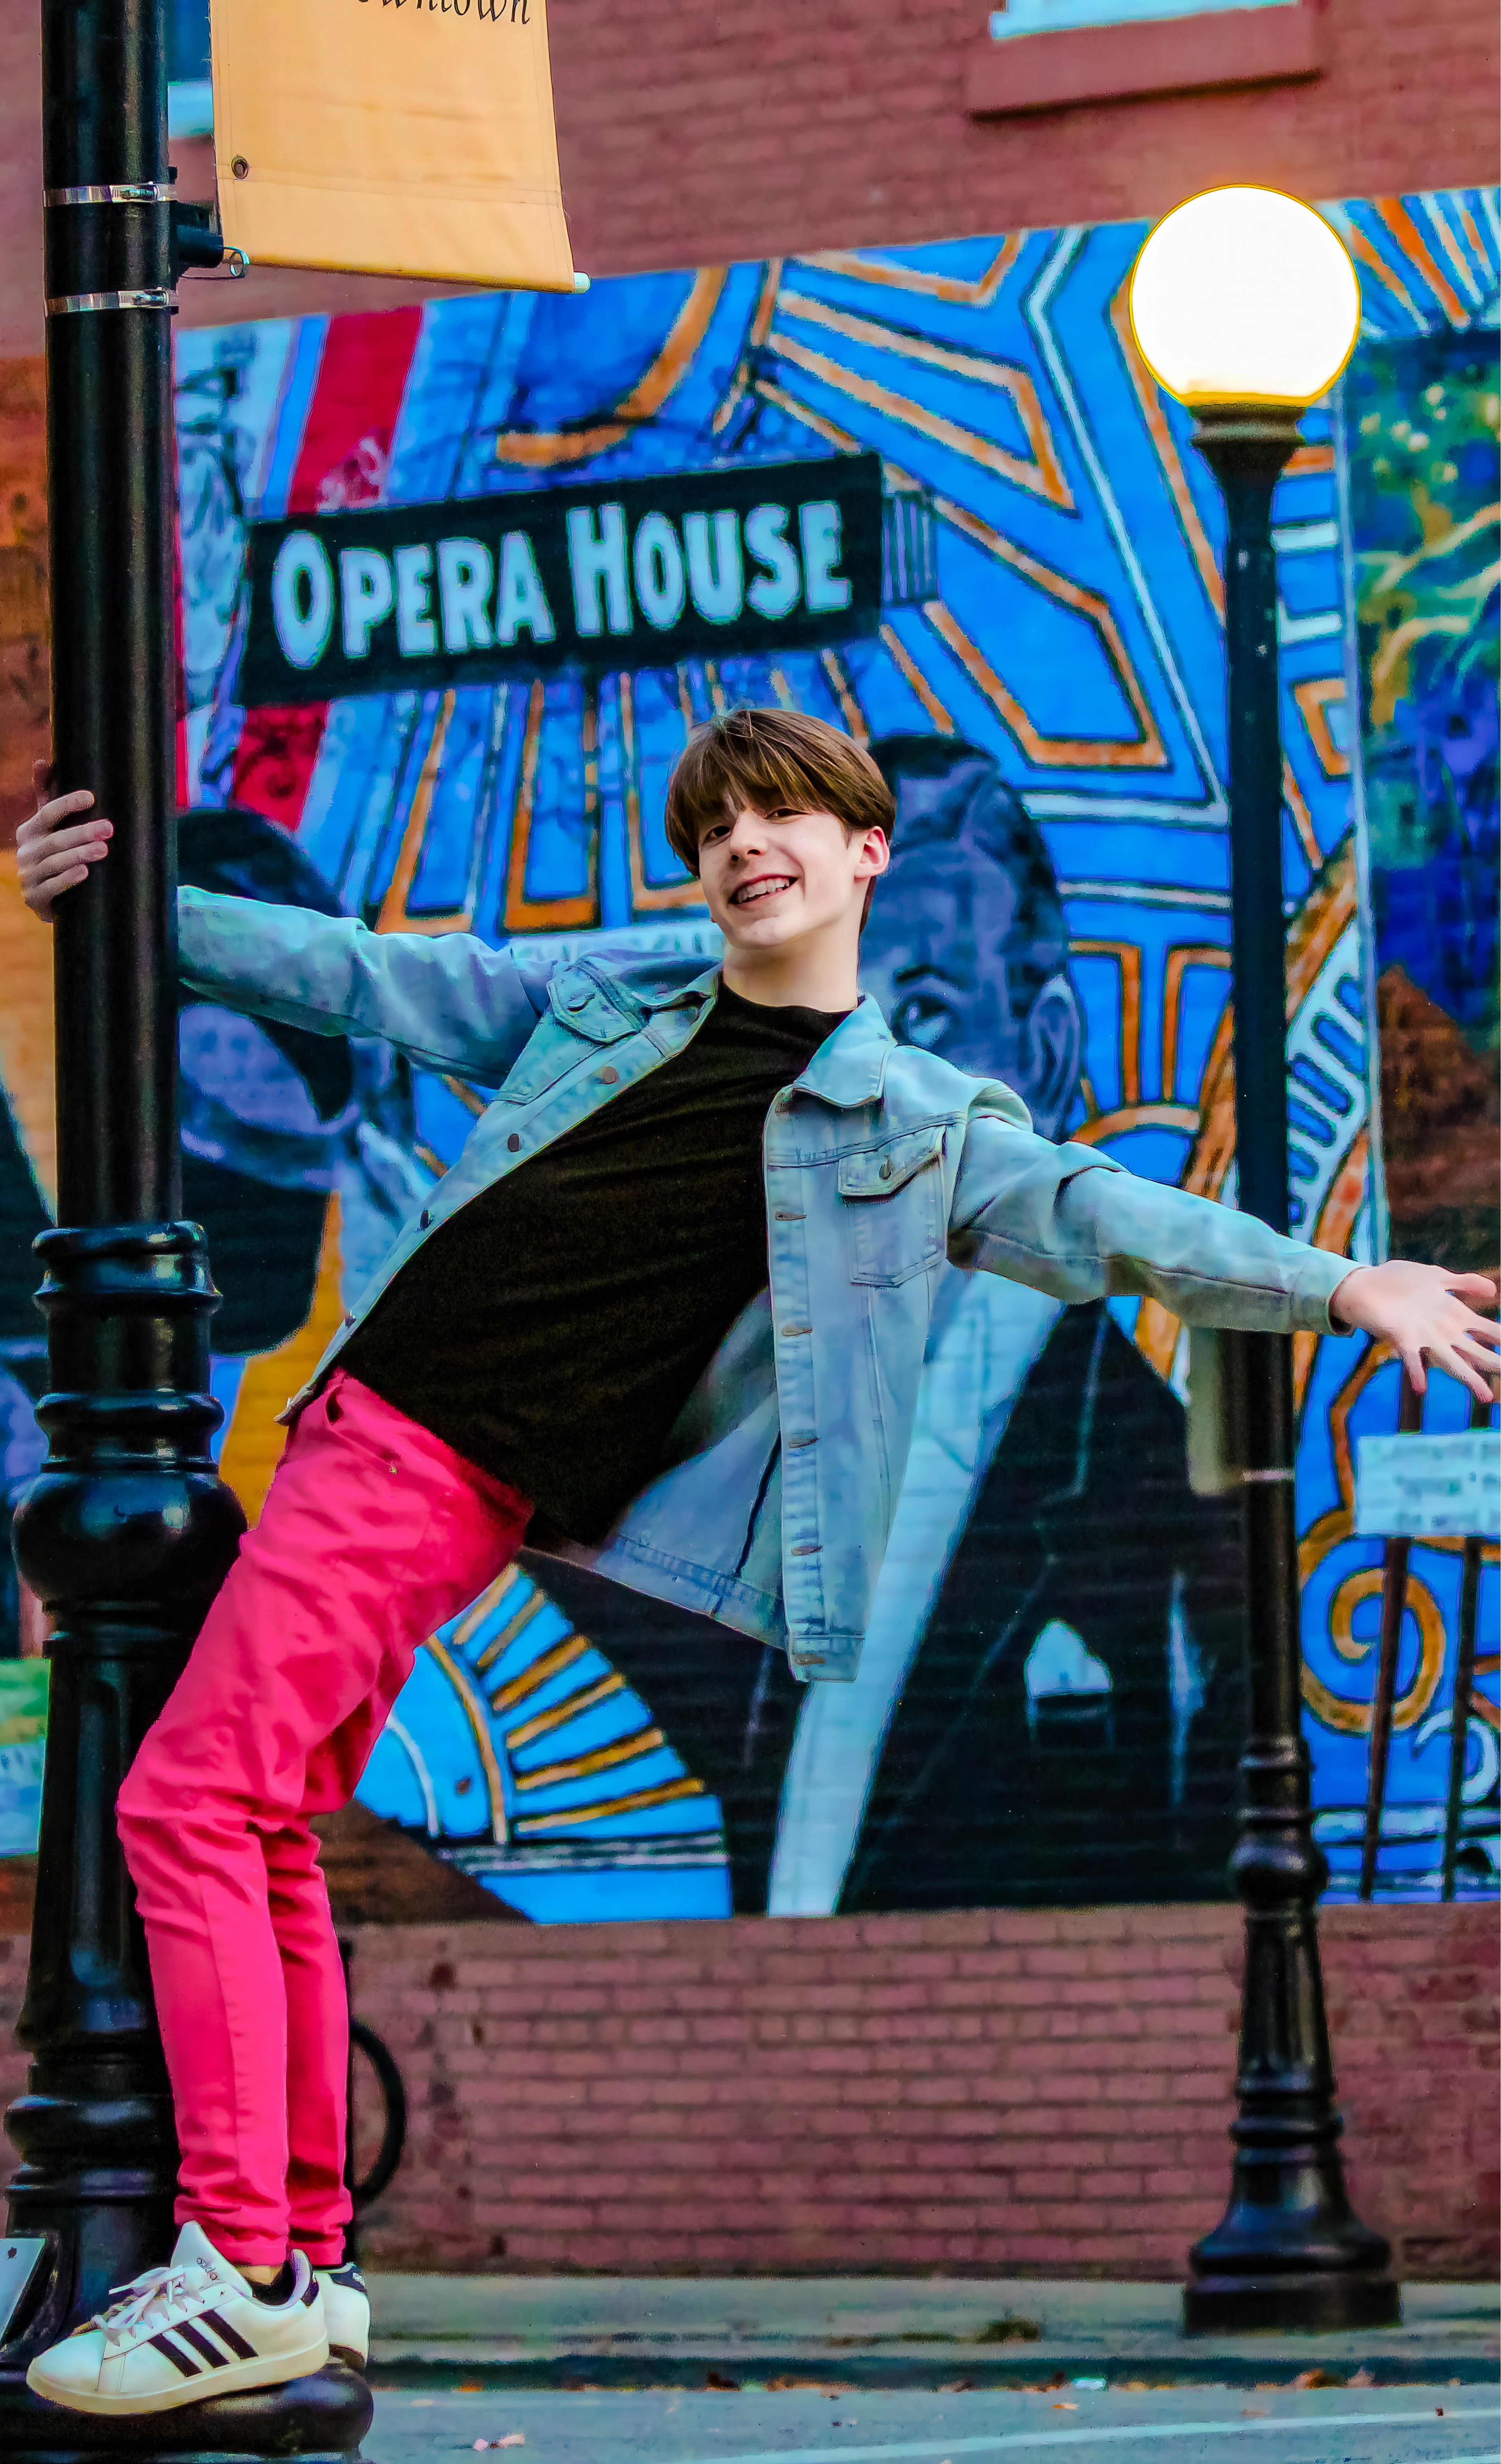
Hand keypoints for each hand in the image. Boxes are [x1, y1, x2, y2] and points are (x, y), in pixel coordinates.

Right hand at [15, 759, 111, 919]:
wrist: (50, 898)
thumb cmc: (56, 854)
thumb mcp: (51, 827)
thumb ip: (47, 796)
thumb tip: (41, 761)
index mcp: (30, 831)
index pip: (47, 812)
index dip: (67, 804)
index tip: (91, 797)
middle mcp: (25, 852)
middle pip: (55, 840)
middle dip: (82, 833)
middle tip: (109, 827)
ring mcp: (28, 876)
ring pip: (54, 863)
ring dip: (79, 855)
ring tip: (104, 850)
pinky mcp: (33, 899)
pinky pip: (51, 888)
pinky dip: (67, 880)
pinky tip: (84, 873)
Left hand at [1331, 1260, 1498, 1403]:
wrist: (1364, 1285)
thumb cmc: (1401, 1281)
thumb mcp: (1437, 1276)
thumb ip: (1465, 1282)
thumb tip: (1493, 1290)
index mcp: (1454, 1315)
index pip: (1486, 1331)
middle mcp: (1443, 1331)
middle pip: (1475, 1351)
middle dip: (1494, 1362)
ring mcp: (1424, 1337)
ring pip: (1452, 1362)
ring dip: (1469, 1378)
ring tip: (1486, 1395)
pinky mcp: (1402, 1338)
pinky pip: (1411, 1359)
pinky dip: (1416, 1372)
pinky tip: (1421, 1387)